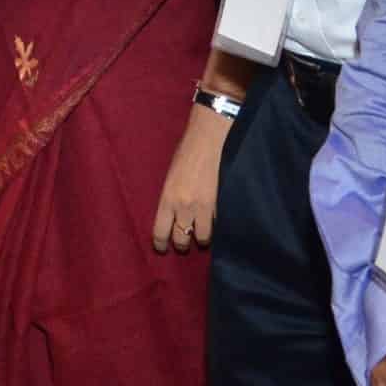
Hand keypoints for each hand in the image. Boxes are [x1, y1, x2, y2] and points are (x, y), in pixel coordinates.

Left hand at [151, 104, 235, 253]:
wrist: (212, 136)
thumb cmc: (188, 151)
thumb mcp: (171, 175)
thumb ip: (172, 198)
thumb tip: (174, 216)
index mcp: (168, 198)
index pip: (161, 232)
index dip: (162, 244)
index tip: (163, 248)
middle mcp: (186, 207)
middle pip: (182, 239)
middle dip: (183, 242)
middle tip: (185, 240)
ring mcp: (206, 208)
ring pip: (203, 237)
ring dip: (202, 236)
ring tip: (202, 231)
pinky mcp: (224, 205)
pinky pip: (219, 225)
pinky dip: (218, 226)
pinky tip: (217, 221)